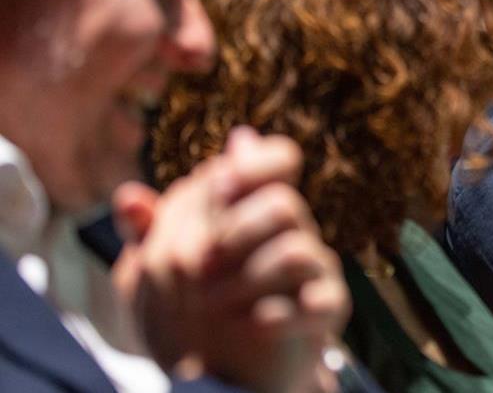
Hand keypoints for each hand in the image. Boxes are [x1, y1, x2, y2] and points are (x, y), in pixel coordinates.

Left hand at [114, 127, 348, 392]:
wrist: (226, 371)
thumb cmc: (195, 309)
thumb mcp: (161, 271)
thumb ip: (150, 233)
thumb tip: (128, 195)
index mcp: (257, 209)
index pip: (279, 160)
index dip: (255, 164)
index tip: (218, 184)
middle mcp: (292, 233)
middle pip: (284, 203)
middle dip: (236, 230)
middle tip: (196, 263)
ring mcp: (313, 272)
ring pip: (298, 250)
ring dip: (249, 276)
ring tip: (211, 302)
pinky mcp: (325, 310)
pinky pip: (323, 302)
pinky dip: (288, 314)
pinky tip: (256, 324)